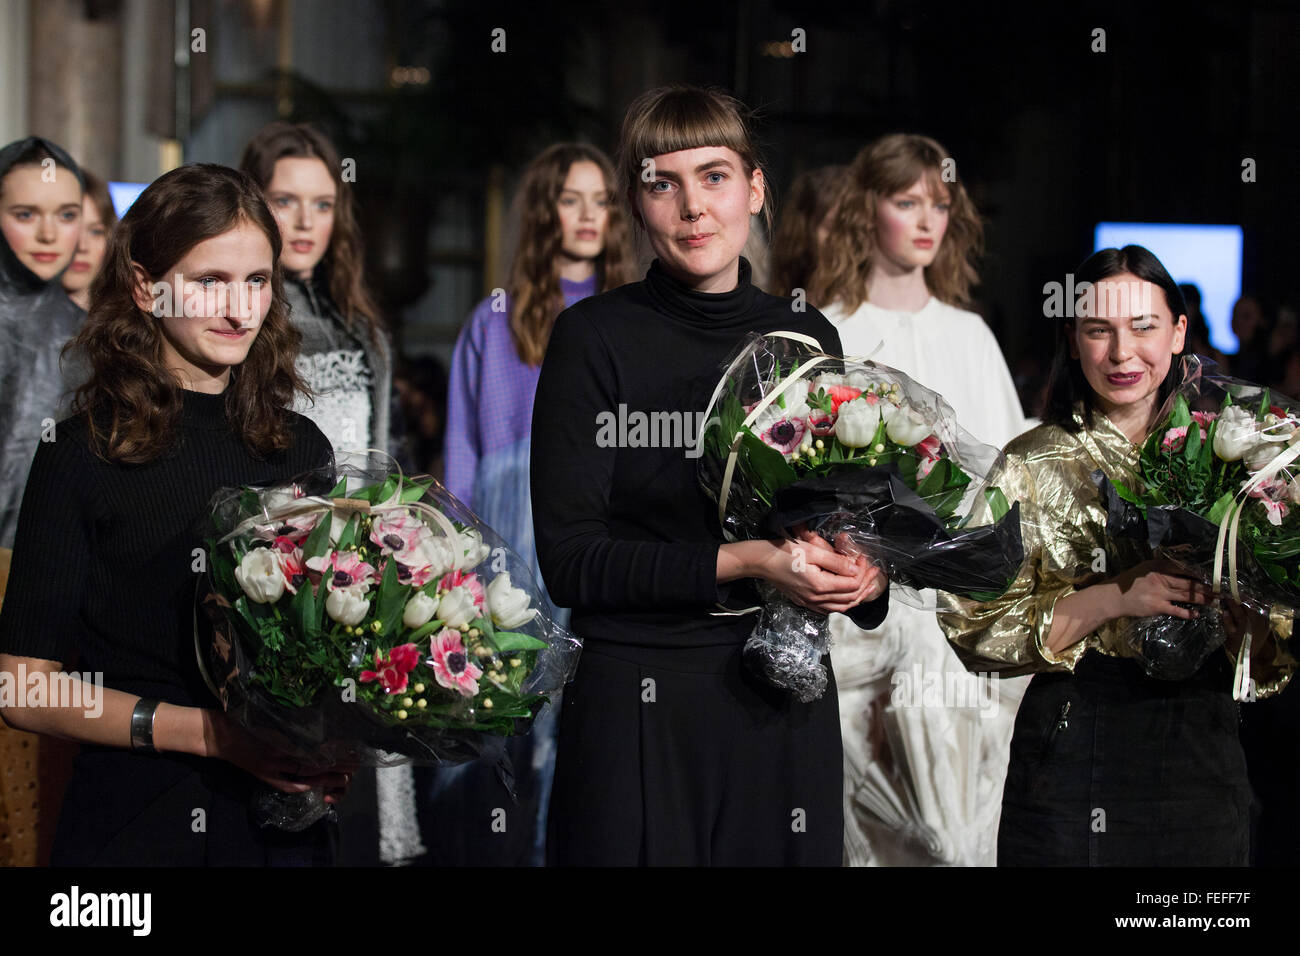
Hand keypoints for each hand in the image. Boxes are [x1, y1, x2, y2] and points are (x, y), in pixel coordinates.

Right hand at [202, 711, 351, 800]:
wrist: (218, 733)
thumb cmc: (245, 716)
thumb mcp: (269, 713)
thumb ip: (291, 717)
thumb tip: (319, 717)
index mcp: (284, 732)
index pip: (317, 743)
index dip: (336, 748)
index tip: (353, 746)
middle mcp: (281, 750)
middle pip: (316, 760)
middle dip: (338, 763)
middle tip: (356, 763)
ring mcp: (272, 765)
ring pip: (305, 774)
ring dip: (327, 777)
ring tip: (345, 777)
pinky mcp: (264, 775)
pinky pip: (287, 784)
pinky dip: (304, 786)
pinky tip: (318, 788)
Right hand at [759, 528, 885, 613]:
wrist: (760, 562)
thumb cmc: (784, 552)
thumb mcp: (812, 551)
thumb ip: (836, 561)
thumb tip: (855, 568)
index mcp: (819, 586)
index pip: (851, 584)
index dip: (863, 572)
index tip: (865, 558)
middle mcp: (816, 599)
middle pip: (850, 598)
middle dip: (866, 584)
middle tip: (875, 571)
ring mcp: (810, 603)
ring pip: (841, 607)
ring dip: (857, 597)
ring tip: (869, 586)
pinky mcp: (805, 602)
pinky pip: (830, 608)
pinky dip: (843, 603)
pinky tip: (848, 595)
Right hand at [1111, 559, 1214, 619]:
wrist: (1115, 597)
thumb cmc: (1132, 581)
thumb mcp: (1146, 568)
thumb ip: (1163, 567)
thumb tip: (1184, 566)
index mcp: (1158, 567)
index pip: (1184, 568)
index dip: (1199, 573)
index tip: (1213, 576)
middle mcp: (1160, 578)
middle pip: (1188, 583)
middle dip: (1206, 587)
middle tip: (1220, 590)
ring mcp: (1159, 593)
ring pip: (1186, 596)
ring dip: (1202, 599)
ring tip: (1214, 601)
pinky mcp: (1157, 606)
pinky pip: (1176, 610)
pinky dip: (1187, 612)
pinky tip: (1197, 614)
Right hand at [1221, 598, 1269, 658]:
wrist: (1249, 655)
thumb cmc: (1236, 645)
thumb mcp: (1228, 634)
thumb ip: (1227, 622)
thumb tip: (1225, 611)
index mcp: (1245, 625)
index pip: (1238, 610)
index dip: (1231, 602)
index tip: (1226, 596)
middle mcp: (1256, 623)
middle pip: (1249, 607)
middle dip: (1242, 599)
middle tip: (1235, 594)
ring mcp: (1263, 624)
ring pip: (1258, 609)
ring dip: (1250, 602)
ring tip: (1244, 597)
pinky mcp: (1267, 625)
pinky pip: (1265, 613)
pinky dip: (1260, 607)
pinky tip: (1254, 605)